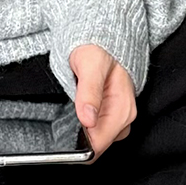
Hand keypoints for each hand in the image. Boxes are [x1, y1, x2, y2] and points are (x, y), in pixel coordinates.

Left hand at [68, 44, 137, 158]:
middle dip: (78, 139)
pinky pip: (93, 131)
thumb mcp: (91, 64)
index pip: (99, 144)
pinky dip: (81, 126)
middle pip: (96, 146)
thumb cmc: (99, 47)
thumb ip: (90, 92)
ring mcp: (116, 118)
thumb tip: (88, 119)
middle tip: (63, 118)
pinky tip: (74, 112)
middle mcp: (123, 118)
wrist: (102, 38)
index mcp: (122, 110)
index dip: (79, 147)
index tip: (62, 141)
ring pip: (94, 140)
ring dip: (79, 132)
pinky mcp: (108, 115)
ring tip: (69, 111)